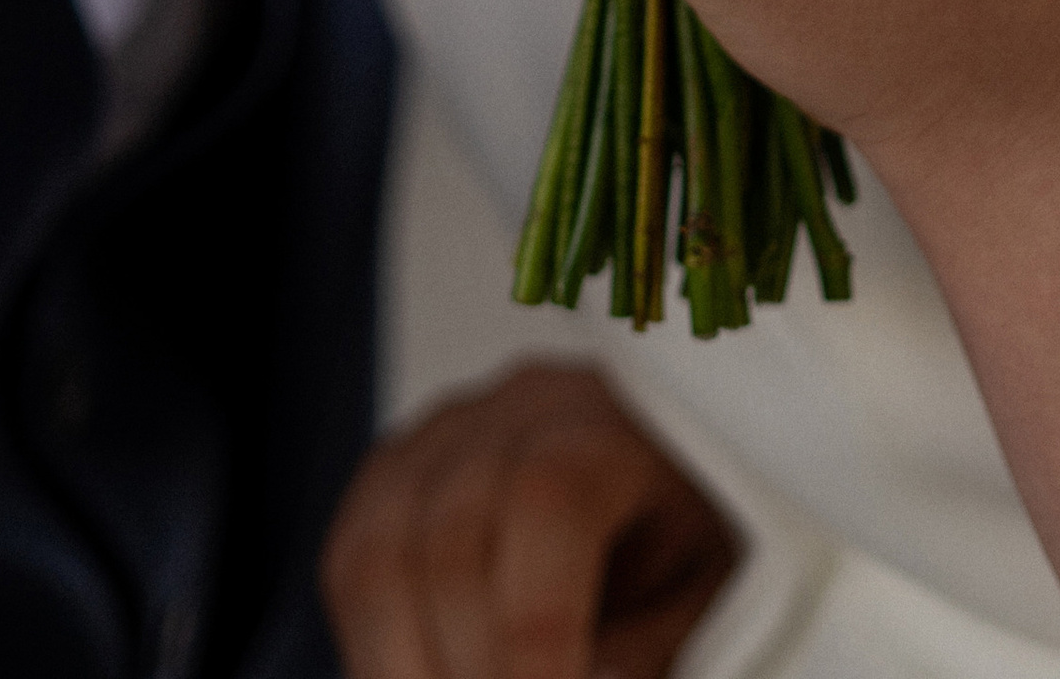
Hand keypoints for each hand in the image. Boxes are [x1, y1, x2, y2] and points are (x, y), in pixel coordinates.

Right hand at [321, 362, 736, 678]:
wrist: (662, 461)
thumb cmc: (691, 534)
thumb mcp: (706, 592)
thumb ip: (646, 648)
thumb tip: (585, 678)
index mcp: (611, 423)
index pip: (548, 502)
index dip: (536, 632)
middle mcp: (516, 407)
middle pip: (450, 542)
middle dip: (469, 670)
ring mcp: (442, 432)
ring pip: (379, 555)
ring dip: (408, 667)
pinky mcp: (391, 473)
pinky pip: (353, 562)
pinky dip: (378, 647)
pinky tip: (425, 676)